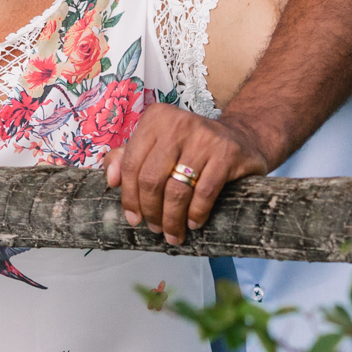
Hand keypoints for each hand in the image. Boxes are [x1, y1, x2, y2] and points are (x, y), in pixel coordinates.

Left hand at [102, 104, 267, 243]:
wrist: (241, 137)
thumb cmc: (191, 146)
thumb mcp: (157, 143)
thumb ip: (128, 157)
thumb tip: (111, 179)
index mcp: (156, 118)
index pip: (132, 164)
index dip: (129, 196)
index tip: (133, 218)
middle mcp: (178, 123)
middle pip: (151, 179)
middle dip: (151, 211)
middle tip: (155, 228)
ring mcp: (204, 137)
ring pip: (176, 189)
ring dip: (172, 219)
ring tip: (172, 233)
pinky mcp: (227, 153)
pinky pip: (204, 192)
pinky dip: (196, 213)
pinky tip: (194, 222)